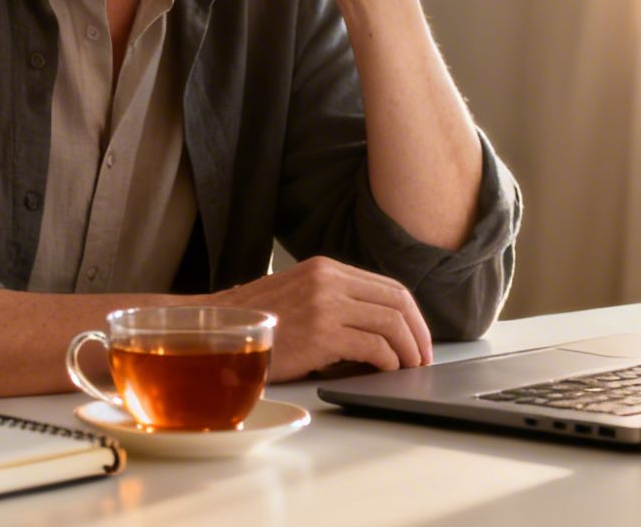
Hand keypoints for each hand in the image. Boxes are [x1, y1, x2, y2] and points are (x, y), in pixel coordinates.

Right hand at [207, 256, 432, 380]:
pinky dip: (388, 361)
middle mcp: (328, 280)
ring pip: (391, 324)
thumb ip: (334, 300)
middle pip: (398, 302)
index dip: (412, 315)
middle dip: (418, 333)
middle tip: (423, 357)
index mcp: (326, 268)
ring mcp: (325, 305)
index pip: (389, 286)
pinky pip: (374, 348)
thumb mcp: (298, 295)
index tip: (419, 337)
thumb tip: (379, 327)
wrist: (217, 334)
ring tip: (409, 368)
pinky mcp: (321, 334)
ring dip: (408, 350)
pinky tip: (385, 371)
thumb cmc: (257, 323)